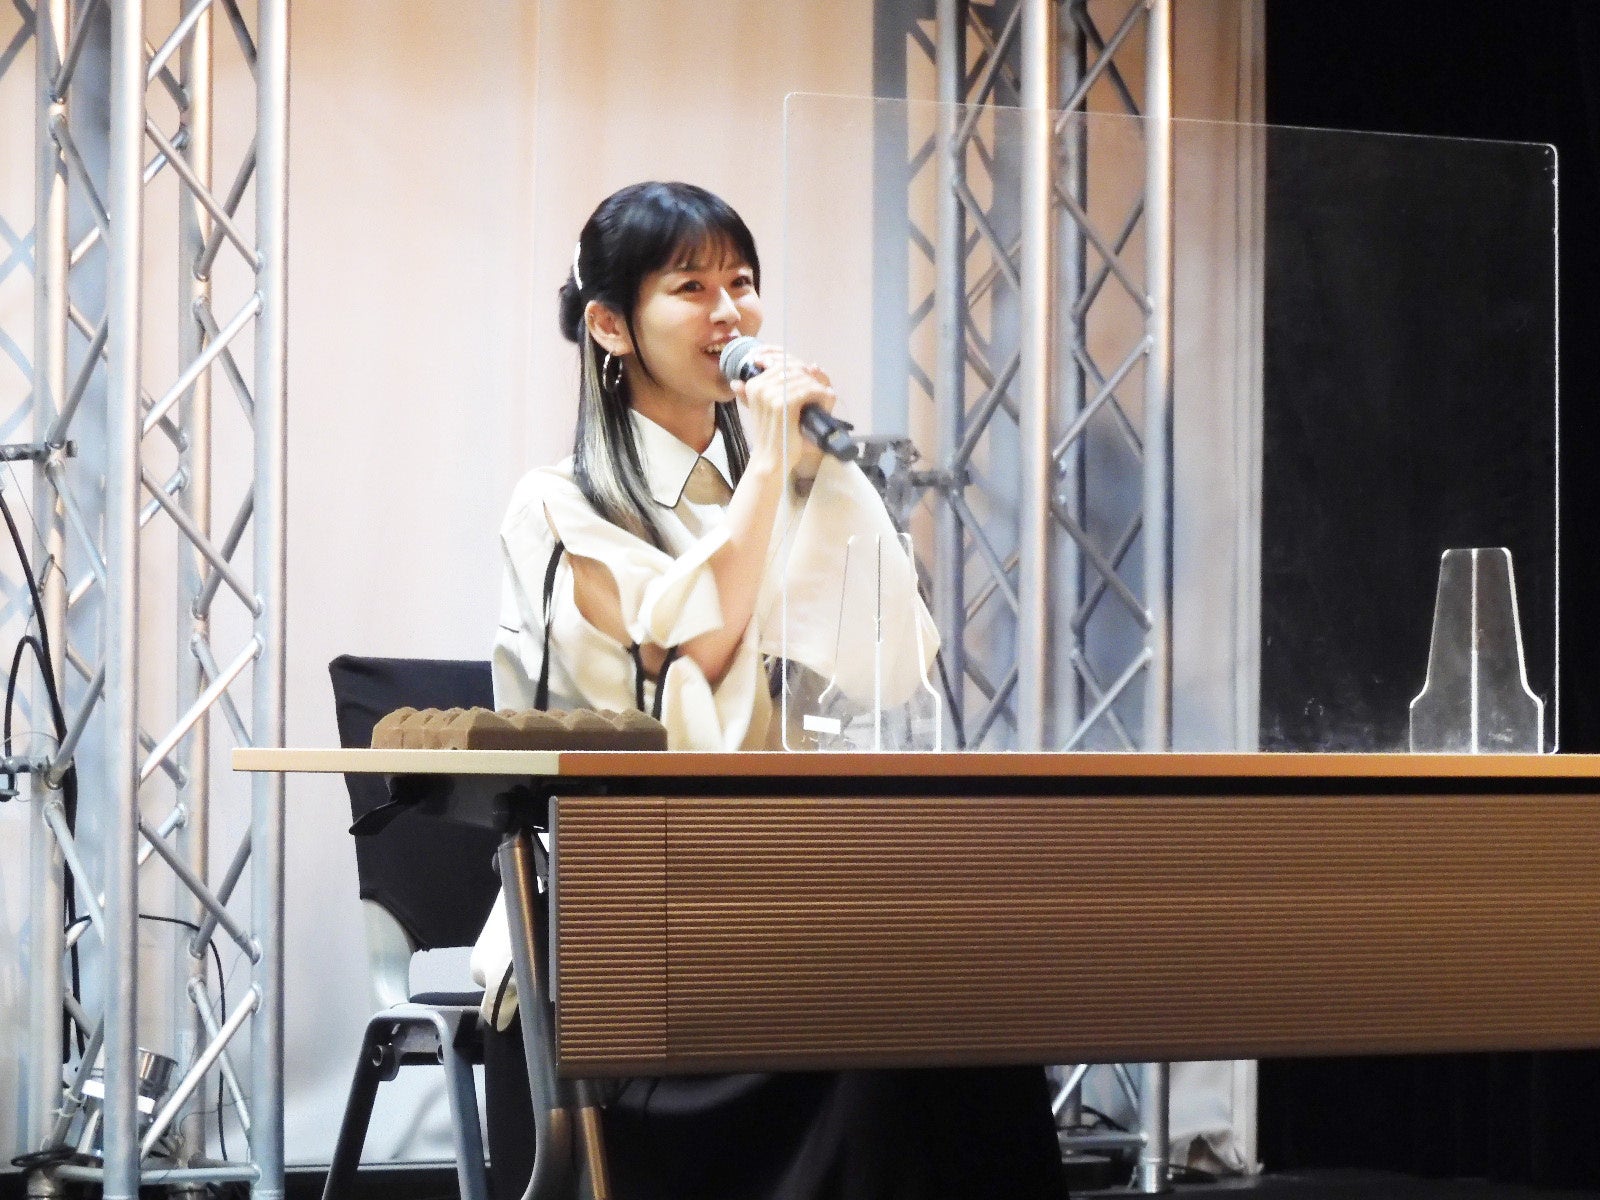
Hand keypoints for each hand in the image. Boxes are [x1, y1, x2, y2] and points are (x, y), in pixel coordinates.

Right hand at [730, 346, 835, 478]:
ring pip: (802, 378)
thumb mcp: (773, 407)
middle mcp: (759, 385)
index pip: (782, 363)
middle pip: (793, 369)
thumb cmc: (775, 435)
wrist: (772, 460)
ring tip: (824, 396)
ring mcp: (770, 394)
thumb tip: (811, 365)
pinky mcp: (783, 404)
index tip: (812, 380)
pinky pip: (808, 390)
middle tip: (820, 390)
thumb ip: (781, 386)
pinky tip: (825, 399)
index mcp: (753, 384)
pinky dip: (820, 394)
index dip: (801, 370)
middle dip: (810, 378)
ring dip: (817, 387)